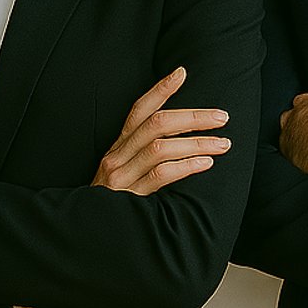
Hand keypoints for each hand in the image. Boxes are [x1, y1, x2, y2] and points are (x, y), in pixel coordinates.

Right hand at [93, 67, 230, 194]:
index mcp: (118, 147)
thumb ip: (142, 155)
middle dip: (193, 117)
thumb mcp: (124, 173)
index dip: (160, 90)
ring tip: (222, 143)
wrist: (85, 235)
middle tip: (222, 117)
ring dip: (196, 142)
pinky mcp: (128, 197)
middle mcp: (117, 156)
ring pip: (160, 147)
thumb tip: (181, 137)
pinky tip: (205, 163)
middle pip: (156, 124)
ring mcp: (121, 176)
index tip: (182, 72)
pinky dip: (185, 166)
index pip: (139, 110)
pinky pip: (159, 175)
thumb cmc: (114, 203)